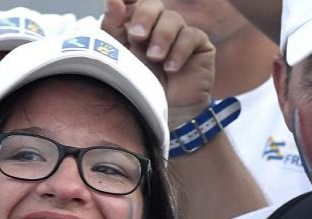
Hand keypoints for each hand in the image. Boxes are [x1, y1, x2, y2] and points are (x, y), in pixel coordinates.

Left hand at [102, 0, 215, 127]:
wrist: (160, 114)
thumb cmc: (136, 88)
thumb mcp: (118, 57)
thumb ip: (113, 27)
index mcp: (133, 27)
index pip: (132, 3)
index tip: (116, 0)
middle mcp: (155, 28)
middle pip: (152, 4)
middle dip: (144, 16)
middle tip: (137, 37)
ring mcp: (178, 35)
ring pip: (172, 18)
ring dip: (161, 37)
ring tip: (155, 59)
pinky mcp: (198, 45)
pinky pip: (191, 35)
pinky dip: (179, 50)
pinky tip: (171, 68)